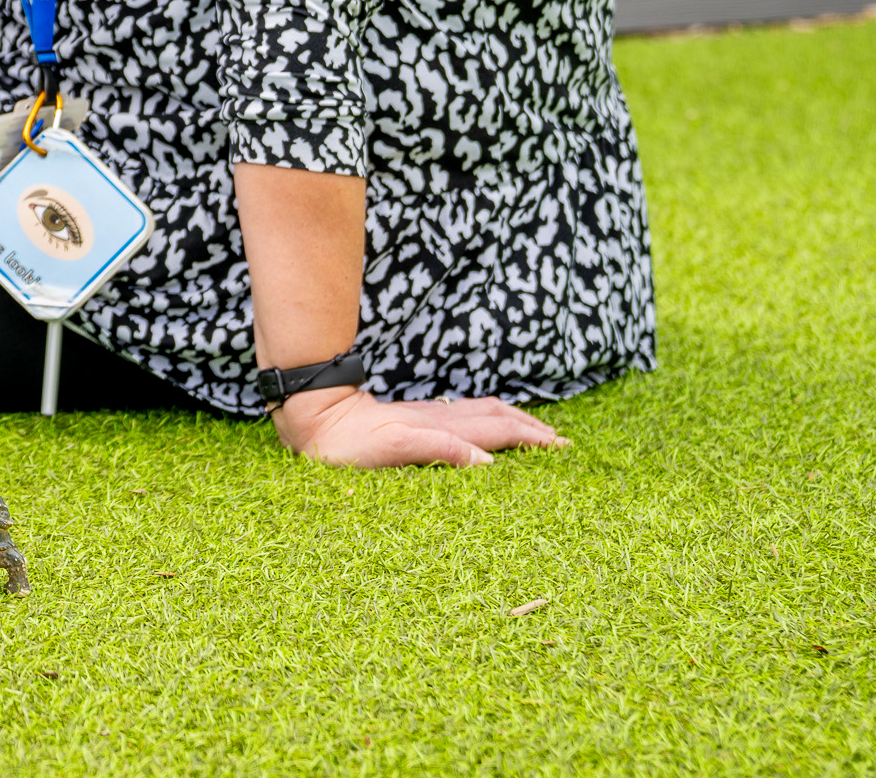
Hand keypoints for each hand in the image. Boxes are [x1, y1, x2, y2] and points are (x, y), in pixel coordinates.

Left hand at [274, 385, 563, 467]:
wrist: (313, 417)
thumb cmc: (347, 441)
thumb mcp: (393, 448)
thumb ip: (440, 450)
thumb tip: (487, 460)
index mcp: (440, 429)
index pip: (497, 431)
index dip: (531, 438)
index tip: (562, 447)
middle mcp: (438, 420)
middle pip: (496, 417)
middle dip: (530, 427)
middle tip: (560, 441)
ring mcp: (427, 418)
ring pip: (480, 414)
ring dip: (512, 420)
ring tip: (534, 431)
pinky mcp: (413, 421)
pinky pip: (462, 418)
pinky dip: (486, 422)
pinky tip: (483, 428)